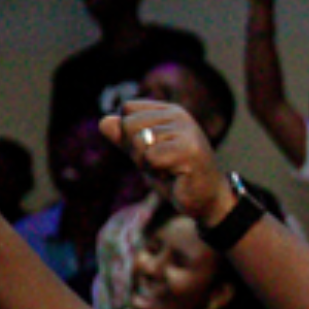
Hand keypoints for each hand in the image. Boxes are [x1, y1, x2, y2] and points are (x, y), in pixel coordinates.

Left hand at [104, 100, 237, 221]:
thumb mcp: (143, 154)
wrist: (206, 199)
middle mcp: (178, 116)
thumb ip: (123, 138)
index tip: (151, 149)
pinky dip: (156, 171)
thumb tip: (103, 122)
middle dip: (135, 150)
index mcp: (168, 111)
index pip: (127, 108)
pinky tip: (174, 175)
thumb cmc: (174, 176)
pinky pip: (150, 157)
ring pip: (138, 141)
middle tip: (159, 163)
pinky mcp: (189, 150)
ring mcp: (186, 131)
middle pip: (128, 124)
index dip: (127, 134)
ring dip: (146, 163)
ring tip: (168, 169)